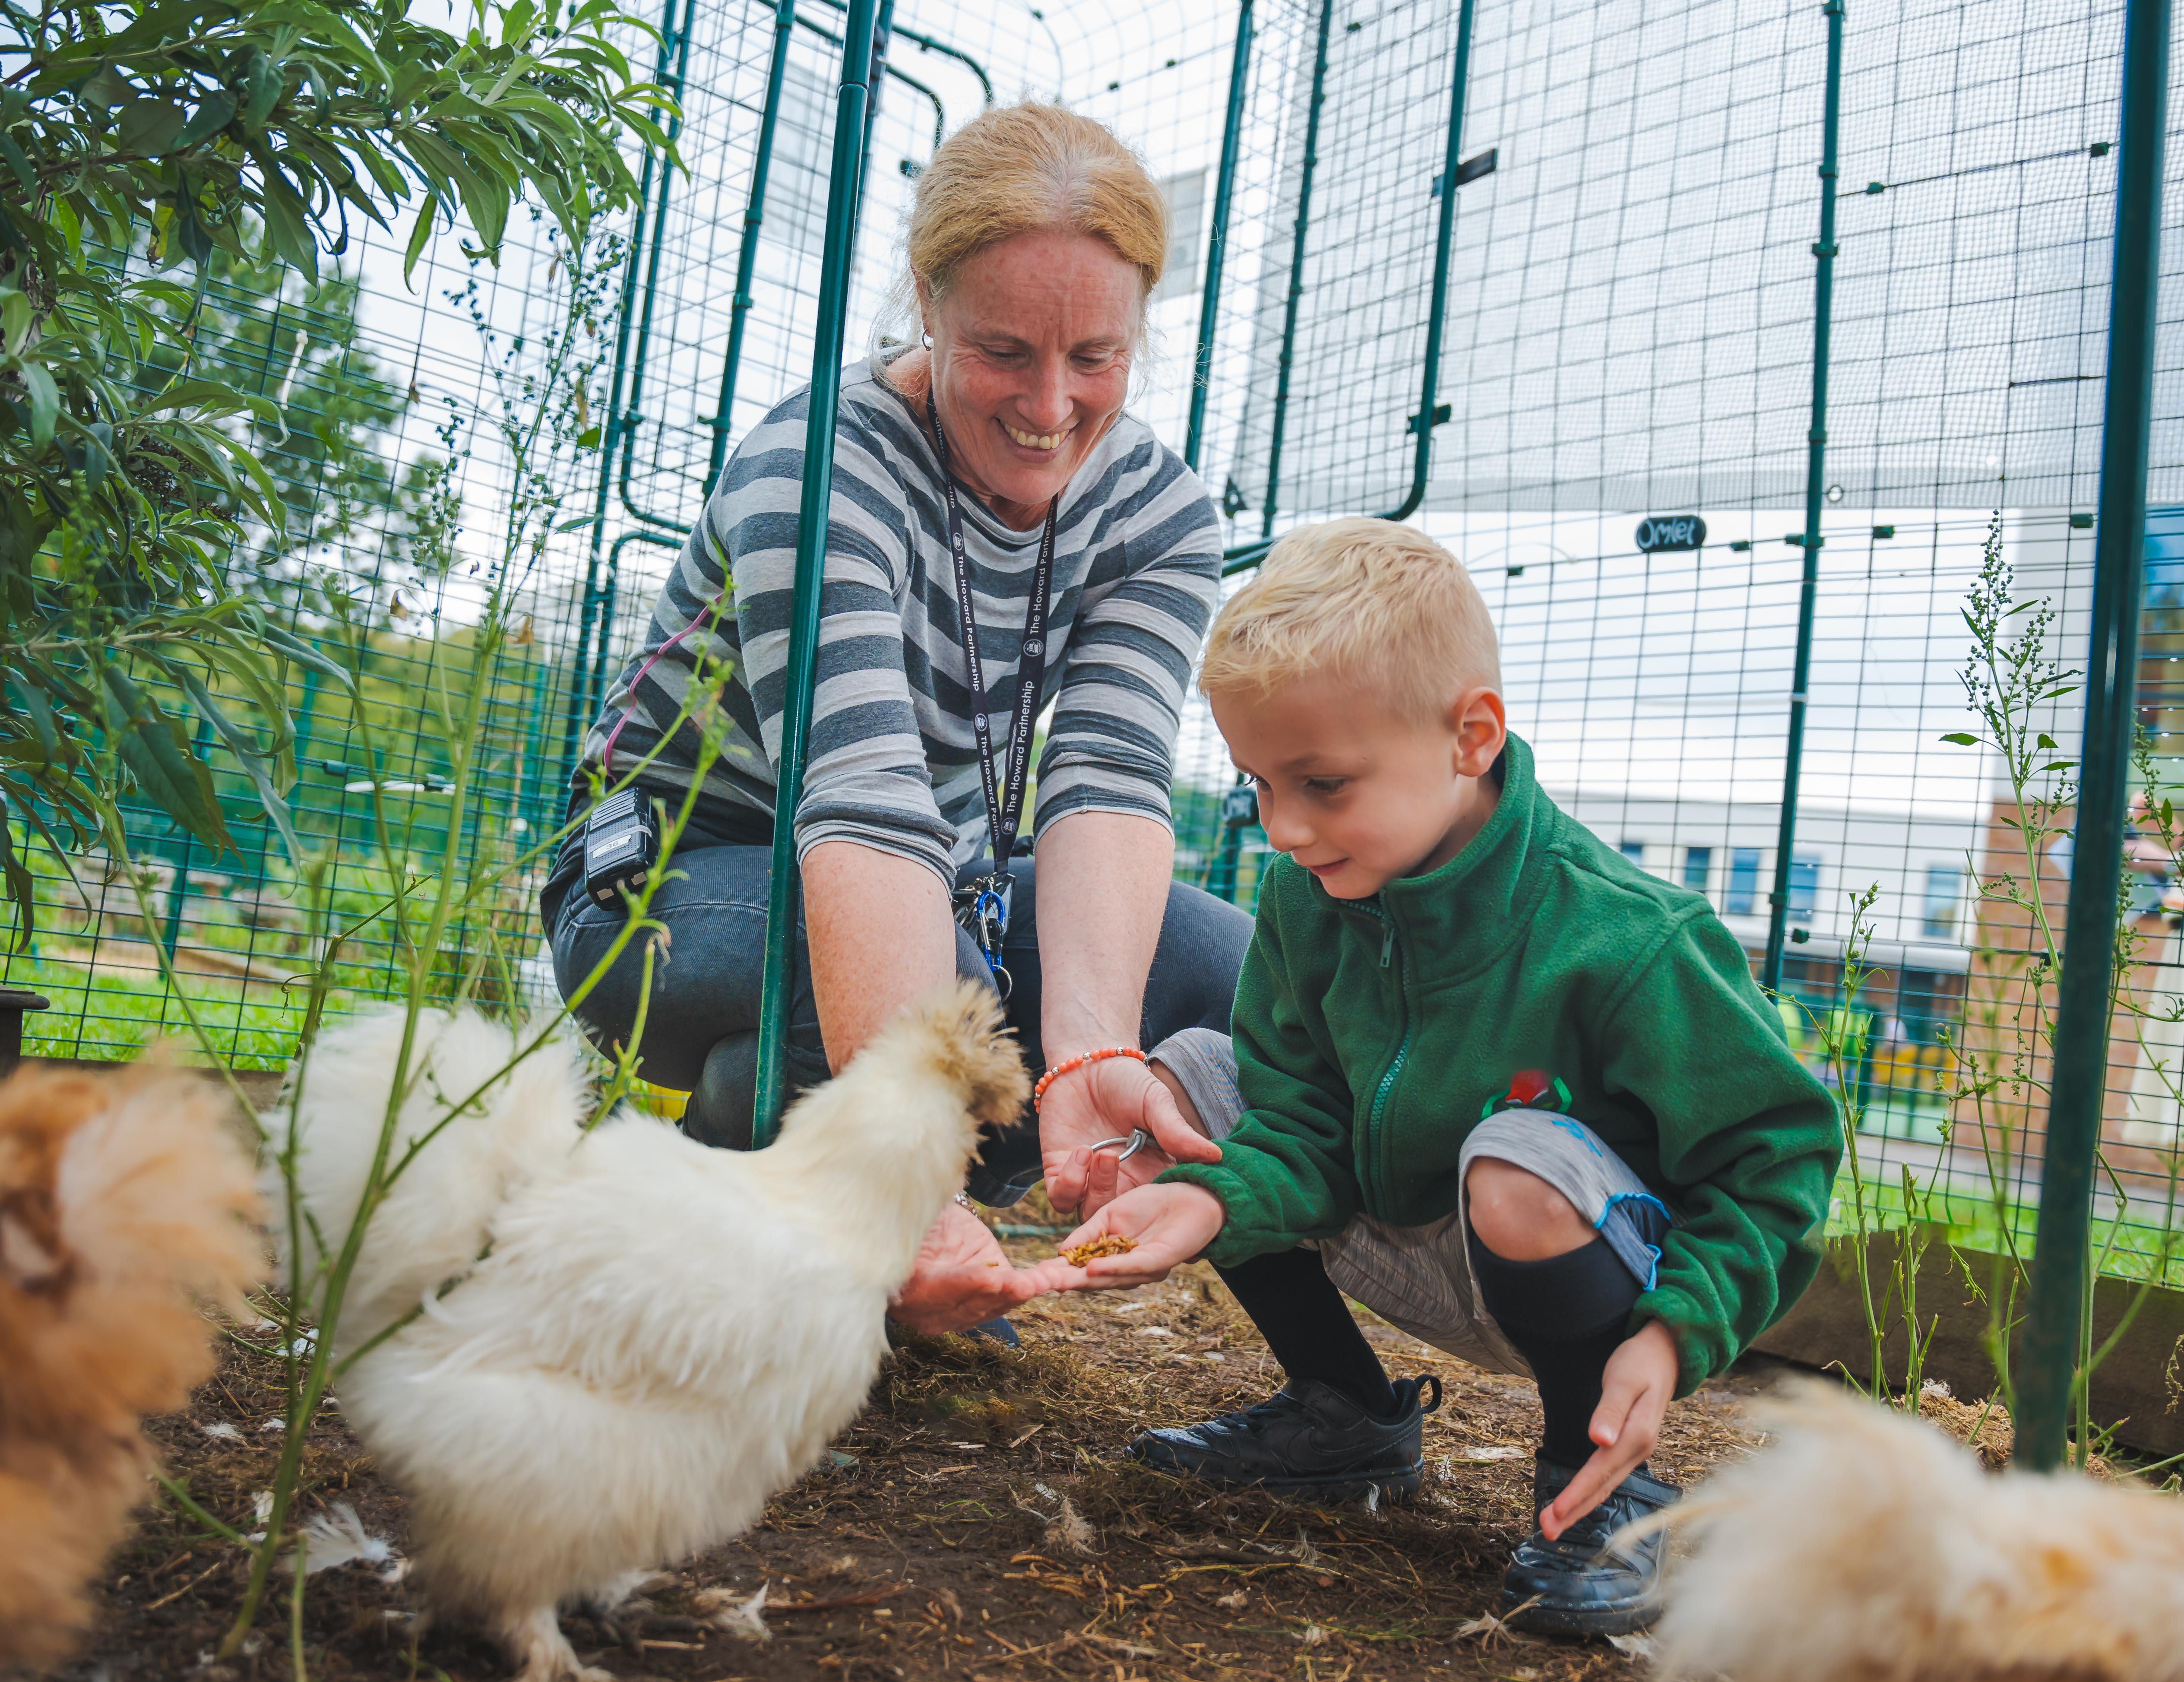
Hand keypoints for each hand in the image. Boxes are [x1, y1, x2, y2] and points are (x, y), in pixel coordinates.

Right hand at [888, 1201, 1078, 1334]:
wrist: (924, 1227)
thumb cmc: (912, 1220)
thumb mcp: (916, 1217)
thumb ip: (922, 1217)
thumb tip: (919, 1199)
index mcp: (908, 1287)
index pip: (940, 1288)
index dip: (967, 1283)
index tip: (992, 1278)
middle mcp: (932, 1309)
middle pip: (972, 1303)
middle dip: (1004, 1293)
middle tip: (1030, 1284)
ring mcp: (959, 1309)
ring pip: (994, 1304)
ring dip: (1024, 1292)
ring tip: (1049, 1279)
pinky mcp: (985, 1299)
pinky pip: (1008, 1298)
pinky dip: (1031, 1287)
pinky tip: (1053, 1277)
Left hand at [1040, 1055, 1219, 1218]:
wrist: (1086, 1063)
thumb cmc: (1127, 1081)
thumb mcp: (1157, 1103)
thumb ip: (1178, 1132)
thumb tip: (1215, 1155)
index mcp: (1150, 1175)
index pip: (1156, 1210)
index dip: (1160, 1212)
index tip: (1164, 1202)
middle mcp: (1120, 1185)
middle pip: (1123, 1224)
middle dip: (1122, 1208)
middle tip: (1120, 1162)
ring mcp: (1088, 1182)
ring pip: (1091, 1215)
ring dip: (1096, 1190)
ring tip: (1101, 1153)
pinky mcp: (1059, 1172)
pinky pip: (1062, 1198)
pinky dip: (1070, 1182)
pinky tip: (1081, 1151)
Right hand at [1049, 1182, 1226, 1290]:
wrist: (1194, 1193)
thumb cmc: (1153, 1204)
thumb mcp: (1110, 1214)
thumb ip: (1087, 1234)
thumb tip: (1061, 1252)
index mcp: (1111, 1257)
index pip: (1079, 1269)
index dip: (1057, 1273)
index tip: (1031, 1276)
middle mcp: (1126, 1268)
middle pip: (1091, 1279)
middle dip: (1063, 1283)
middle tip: (1036, 1286)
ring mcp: (1144, 1268)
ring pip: (1109, 1278)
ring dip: (1082, 1280)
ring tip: (1056, 1282)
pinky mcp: (1161, 1260)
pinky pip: (1134, 1267)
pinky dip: (1112, 1268)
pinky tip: (1092, 1268)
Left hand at [1538, 1319, 1677, 1540]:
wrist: (1665, 1353)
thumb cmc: (1640, 1361)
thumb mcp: (1624, 1379)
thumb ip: (1611, 1410)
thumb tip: (1600, 1440)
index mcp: (1637, 1436)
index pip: (1599, 1472)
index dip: (1576, 1495)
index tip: (1553, 1514)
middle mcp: (1638, 1450)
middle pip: (1602, 1487)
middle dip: (1574, 1511)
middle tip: (1545, 1531)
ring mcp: (1636, 1451)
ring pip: (1605, 1485)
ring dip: (1580, 1506)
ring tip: (1554, 1524)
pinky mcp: (1631, 1446)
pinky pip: (1608, 1476)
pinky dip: (1590, 1491)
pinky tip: (1578, 1501)